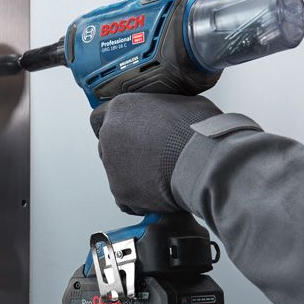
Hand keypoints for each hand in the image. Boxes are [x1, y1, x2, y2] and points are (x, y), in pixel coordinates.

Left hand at [90, 93, 220, 214]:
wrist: (204, 161)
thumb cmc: (199, 130)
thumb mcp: (182, 103)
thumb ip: (162, 109)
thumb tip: (168, 115)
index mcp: (121, 109)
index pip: (99, 117)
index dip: (115, 128)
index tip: (123, 135)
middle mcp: (109, 134)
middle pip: (108, 147)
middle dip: (125, 154)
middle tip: (150, 159)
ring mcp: (111, 164)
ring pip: (117, 174)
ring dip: (134, 177)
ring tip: (162, 176)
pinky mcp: (120, 190)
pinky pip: (126, 198)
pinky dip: (140, 200)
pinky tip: (160, 193)